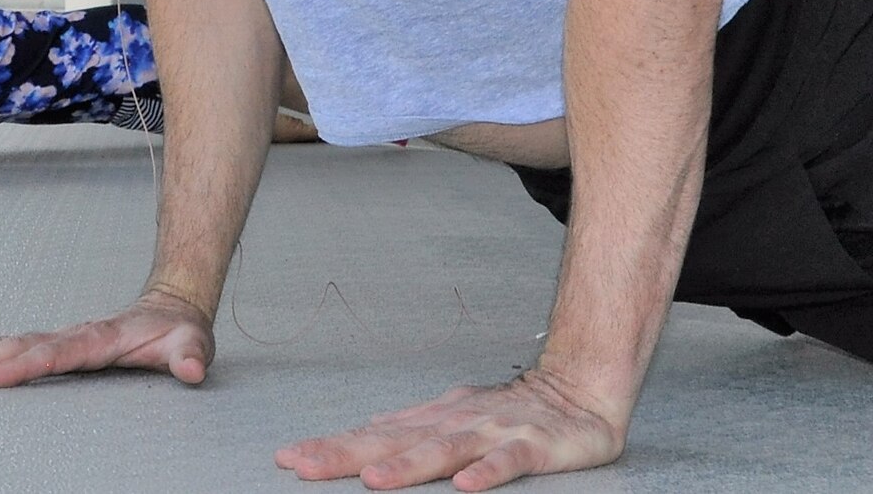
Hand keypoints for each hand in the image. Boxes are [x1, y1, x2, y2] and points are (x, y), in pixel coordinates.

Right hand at [0, 289, 215, 386]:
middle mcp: (75, 336)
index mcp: (101, 339)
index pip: (57, 354)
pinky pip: (14, 350)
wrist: (174, 308)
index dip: (25, 367)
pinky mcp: (55, 346)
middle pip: (20, 346)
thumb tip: (194, 370)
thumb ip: (192, 356)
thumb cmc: (180, 332)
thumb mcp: (194, 344)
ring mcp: (62, 340)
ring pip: (11, 346)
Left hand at [275, 367, 627, 489]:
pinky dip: (487, 472)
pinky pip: (508, 462)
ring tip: (372, 480)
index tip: (287, 457)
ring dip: (408, 466)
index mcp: (437, 419)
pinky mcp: (534, 445)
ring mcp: (496, 431)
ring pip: (446, 451)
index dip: (333, 446)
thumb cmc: (517, 409)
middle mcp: (459, 422)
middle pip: (396, 441)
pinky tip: (466, 487)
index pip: (377, 434)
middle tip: (302, 465)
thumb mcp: (458, 415)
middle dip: (347, 454)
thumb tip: (366, 431)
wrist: (585, 388)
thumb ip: (414, 426)